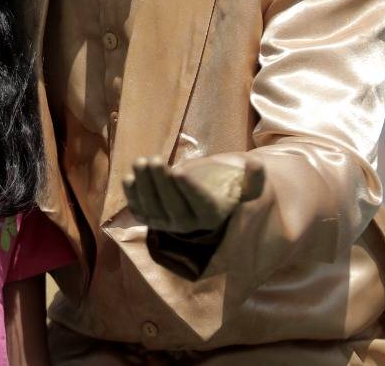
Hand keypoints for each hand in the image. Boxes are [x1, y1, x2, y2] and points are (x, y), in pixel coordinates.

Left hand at [123, 155, 264, 235]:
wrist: (205, 194)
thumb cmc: (227, 184)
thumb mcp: (246, 182)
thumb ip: (253, 177)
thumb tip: (255, 165)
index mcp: (213, 216)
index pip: (200, 205)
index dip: (189, 189)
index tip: (179, 170)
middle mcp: (189, 225)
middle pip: (173, 206)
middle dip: (161, 182)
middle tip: (154, 159)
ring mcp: (167, 224)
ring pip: (153, 207)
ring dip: (144, 185)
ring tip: (141, 162)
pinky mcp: (151, 219)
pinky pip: (139, 210)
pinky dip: (132, 196)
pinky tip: (129, 178)